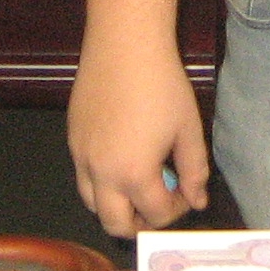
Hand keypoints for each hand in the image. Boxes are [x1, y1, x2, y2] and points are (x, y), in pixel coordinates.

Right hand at [68, 37, 210, 236]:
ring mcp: (81, 157)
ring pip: (92, 205)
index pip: (157, 214)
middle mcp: (101, 173)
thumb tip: (197, 199)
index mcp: (134, 174)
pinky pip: (82, 177)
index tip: (187, 191)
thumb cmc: (162, 85)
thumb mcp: (188, 129)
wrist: (124, 45)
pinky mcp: (72, 139)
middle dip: (141, 224)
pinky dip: (101, 183)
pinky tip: (121, 158)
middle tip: (159, 206)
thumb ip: (194, 170)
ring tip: (138, 186)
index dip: (179, 208)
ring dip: (116, 207)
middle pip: (116, 225)